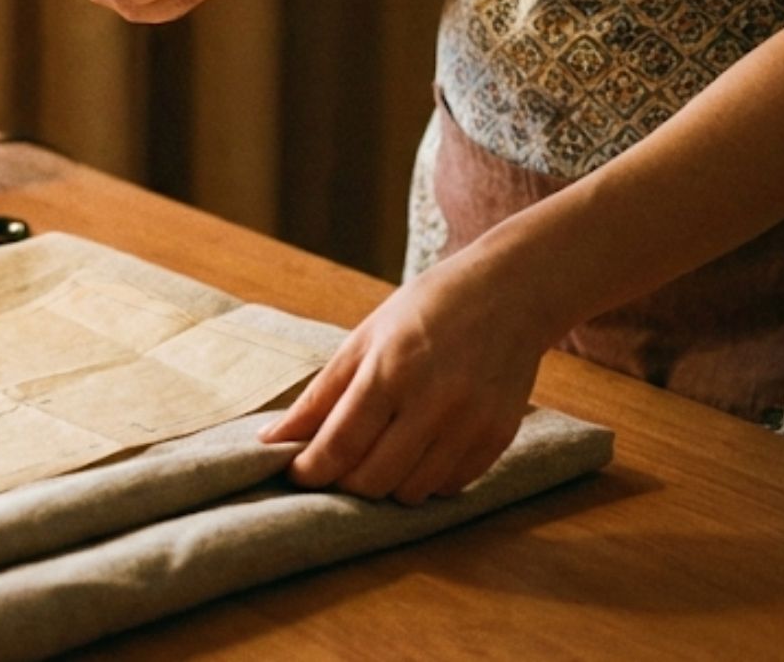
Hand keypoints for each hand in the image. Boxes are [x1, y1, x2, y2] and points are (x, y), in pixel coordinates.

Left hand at [259, 252, 544, 503]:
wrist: (510, 292)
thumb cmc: (427, 309)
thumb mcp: (365, 339)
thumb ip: (320, 396)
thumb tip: (272, 439)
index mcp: (391, 369)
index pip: (340, 444)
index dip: (310, 470)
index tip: (296, 473)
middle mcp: (434, 401)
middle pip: (373, 479)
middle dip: (345, 482)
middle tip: (338, 465)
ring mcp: (471, 422)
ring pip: (412, 492)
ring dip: (387, 484)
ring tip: (381, 455)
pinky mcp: (498, 436)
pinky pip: (450, 486)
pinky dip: (427, 479)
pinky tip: (421, 450)